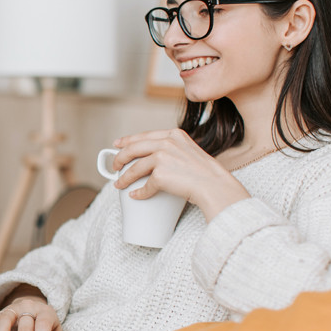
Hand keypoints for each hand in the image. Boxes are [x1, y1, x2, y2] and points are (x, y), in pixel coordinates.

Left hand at [112, 128, 248, 220]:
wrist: (216, 186)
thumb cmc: (206, 173)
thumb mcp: (190, 151)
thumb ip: (174, 149)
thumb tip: (154, 158)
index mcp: (174, 134)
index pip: (144, 135)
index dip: (128, 140)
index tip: (117, 144)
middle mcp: (167, 142)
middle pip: (134, 148)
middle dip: (120, 158)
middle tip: (114, 166)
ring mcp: (163, 157)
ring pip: (135, 168)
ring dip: (124, 177)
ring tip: (119, 184)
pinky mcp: (161, 174)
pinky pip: (145, 186)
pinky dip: (139, 192)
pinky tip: (135, 195)